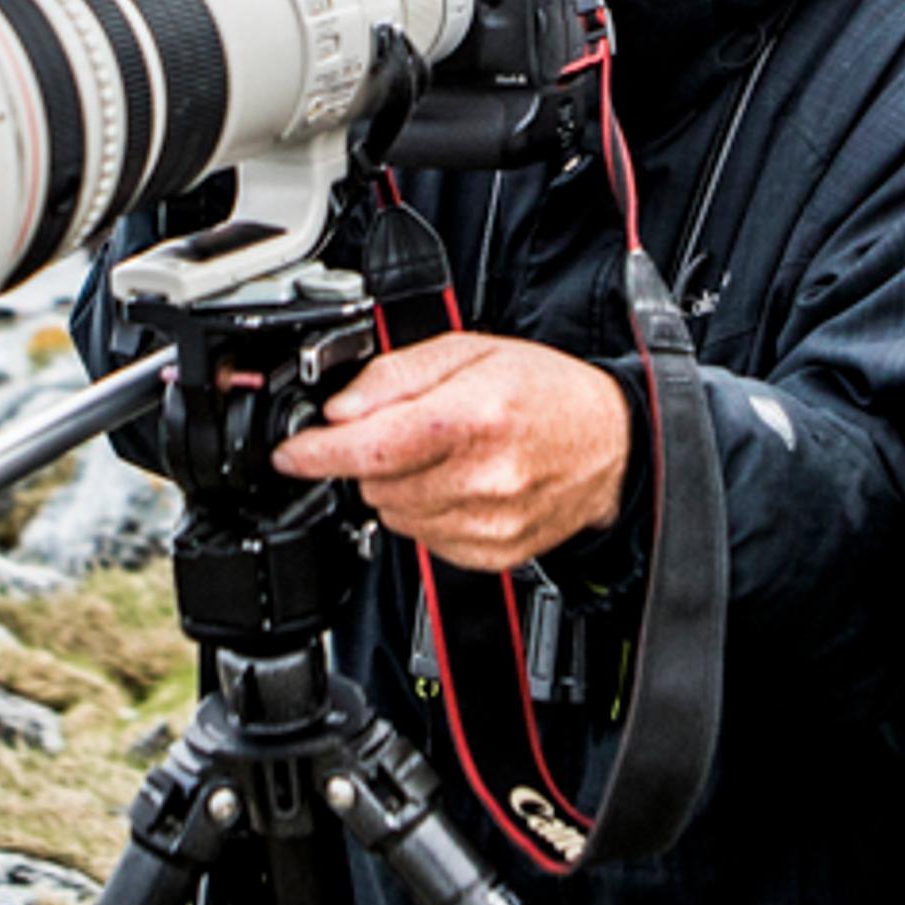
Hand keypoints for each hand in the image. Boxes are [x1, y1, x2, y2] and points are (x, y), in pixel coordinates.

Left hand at [269, 331, 631, 572]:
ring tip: (440, 454)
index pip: (369, 445)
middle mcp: (481, 477)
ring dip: (396, 485)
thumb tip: (339, 408)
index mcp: (473, 417)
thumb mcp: (470, 350)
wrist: (613, 446)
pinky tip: (457, 484)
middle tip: (406, 428)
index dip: (317, 451)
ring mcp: (487, 523)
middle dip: (370, 455)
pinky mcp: (490, 553)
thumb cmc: (547, 392)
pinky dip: (425, 512)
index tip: (292, 453)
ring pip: (392, 513)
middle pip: (374, 480)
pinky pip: (423, 538)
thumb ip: (396, 375)